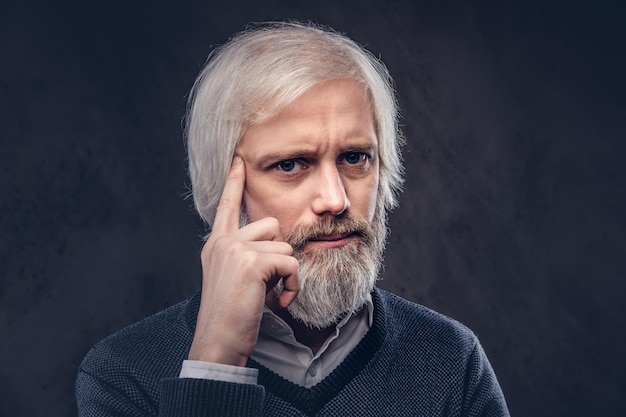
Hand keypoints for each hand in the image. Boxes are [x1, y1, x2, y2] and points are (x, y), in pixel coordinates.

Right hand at [187, 156, 298, 366]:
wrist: (218, 343)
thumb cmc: (231, 317)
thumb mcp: (233, 280)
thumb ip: (247, 256)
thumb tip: (278, 244)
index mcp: (216, 245)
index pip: (227, 206)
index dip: (233, 182)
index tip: (239, 160)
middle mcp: (222, 242)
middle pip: (271, 225)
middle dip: (279, 253)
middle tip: (269, 282)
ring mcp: (235, 249)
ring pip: (284, 245)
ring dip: (287, 273)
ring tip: (271, 294)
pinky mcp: (251, 262)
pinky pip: (290, 262)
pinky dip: (292, 284)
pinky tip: (279, 300)